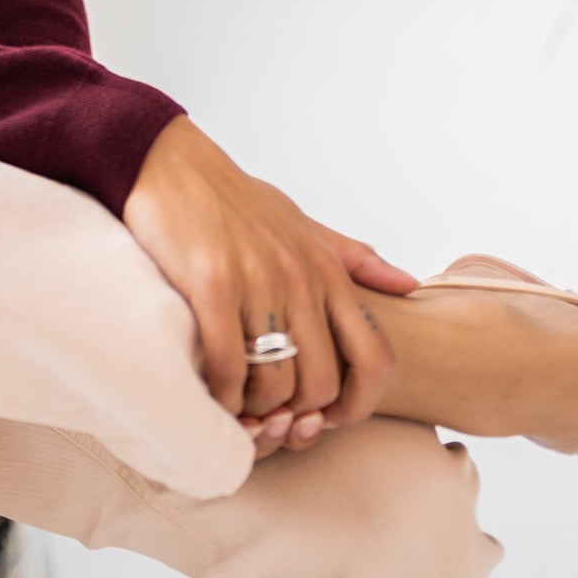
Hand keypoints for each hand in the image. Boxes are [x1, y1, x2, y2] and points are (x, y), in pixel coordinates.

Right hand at [122, 116, 415, 457]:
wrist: (167, 162)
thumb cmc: (232, 198)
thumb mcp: (300, 222)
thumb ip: (351, 258)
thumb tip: (409, 284)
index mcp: (326, 269)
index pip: (374, 355)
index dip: (361, 402)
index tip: (330, 416)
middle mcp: (299, 277)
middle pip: (322, 383)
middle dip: (297, 413)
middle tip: (269, 414)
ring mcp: (257, 280)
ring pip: (275, 383)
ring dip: (255, 409)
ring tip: (236, 403)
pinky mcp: (211, 282)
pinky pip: (228, 364)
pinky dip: (222, 392)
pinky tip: (210, 389)